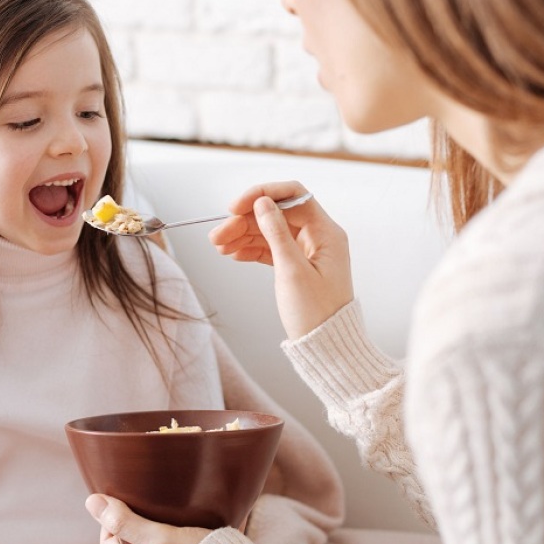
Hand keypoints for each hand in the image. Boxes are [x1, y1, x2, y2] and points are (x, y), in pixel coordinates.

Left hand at [85, 494, 210, 543]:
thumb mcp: (159, 539)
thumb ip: (127, 523)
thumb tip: (92, 502)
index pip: (108, 543)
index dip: (108, 521)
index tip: (120, 501)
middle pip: (128, 543)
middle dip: (128, 519)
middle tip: (139, 498)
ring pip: (149, 543)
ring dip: (149, 522)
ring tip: (160, 503)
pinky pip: (170, 543)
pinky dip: (169, 527)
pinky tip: (183, 514)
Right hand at [209, 181, 353, 338]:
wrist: (327, 349)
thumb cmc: (316, 314)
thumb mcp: (292, 271)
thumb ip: (276, 233)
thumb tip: (262, 202)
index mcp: (326, 232)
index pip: (293, 196)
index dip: (261, 195)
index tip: (235, 207)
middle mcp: (319, 236)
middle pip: (276, 214)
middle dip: (245, 221)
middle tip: (217, 235)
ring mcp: (308, 250)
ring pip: (270, 231)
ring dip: (244, 235)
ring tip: (219, 246)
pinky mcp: (297, 265)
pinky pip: (271, 248)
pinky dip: (252, 249)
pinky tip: (234, 254)